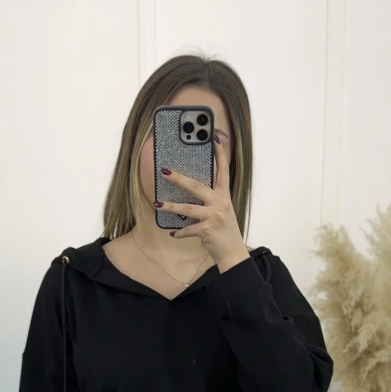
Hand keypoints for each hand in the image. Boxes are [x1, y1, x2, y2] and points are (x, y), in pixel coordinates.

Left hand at [156, 130, 248, 269]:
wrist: (233, 253)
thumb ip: (211, 200)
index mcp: (224, 196)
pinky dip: (179, 232)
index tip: (215, 138)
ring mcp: (214, 216)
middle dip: (179, 178)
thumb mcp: (222, 211)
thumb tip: (190, 189)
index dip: (220, 154)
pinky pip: (188, 229)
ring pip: (187, 208)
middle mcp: (220, 203)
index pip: (223, 170)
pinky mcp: (207, 230)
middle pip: (197, 186)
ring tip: (157, 204)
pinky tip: (173, 233)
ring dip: (170, 207)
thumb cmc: (225, 231)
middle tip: (165, 171)